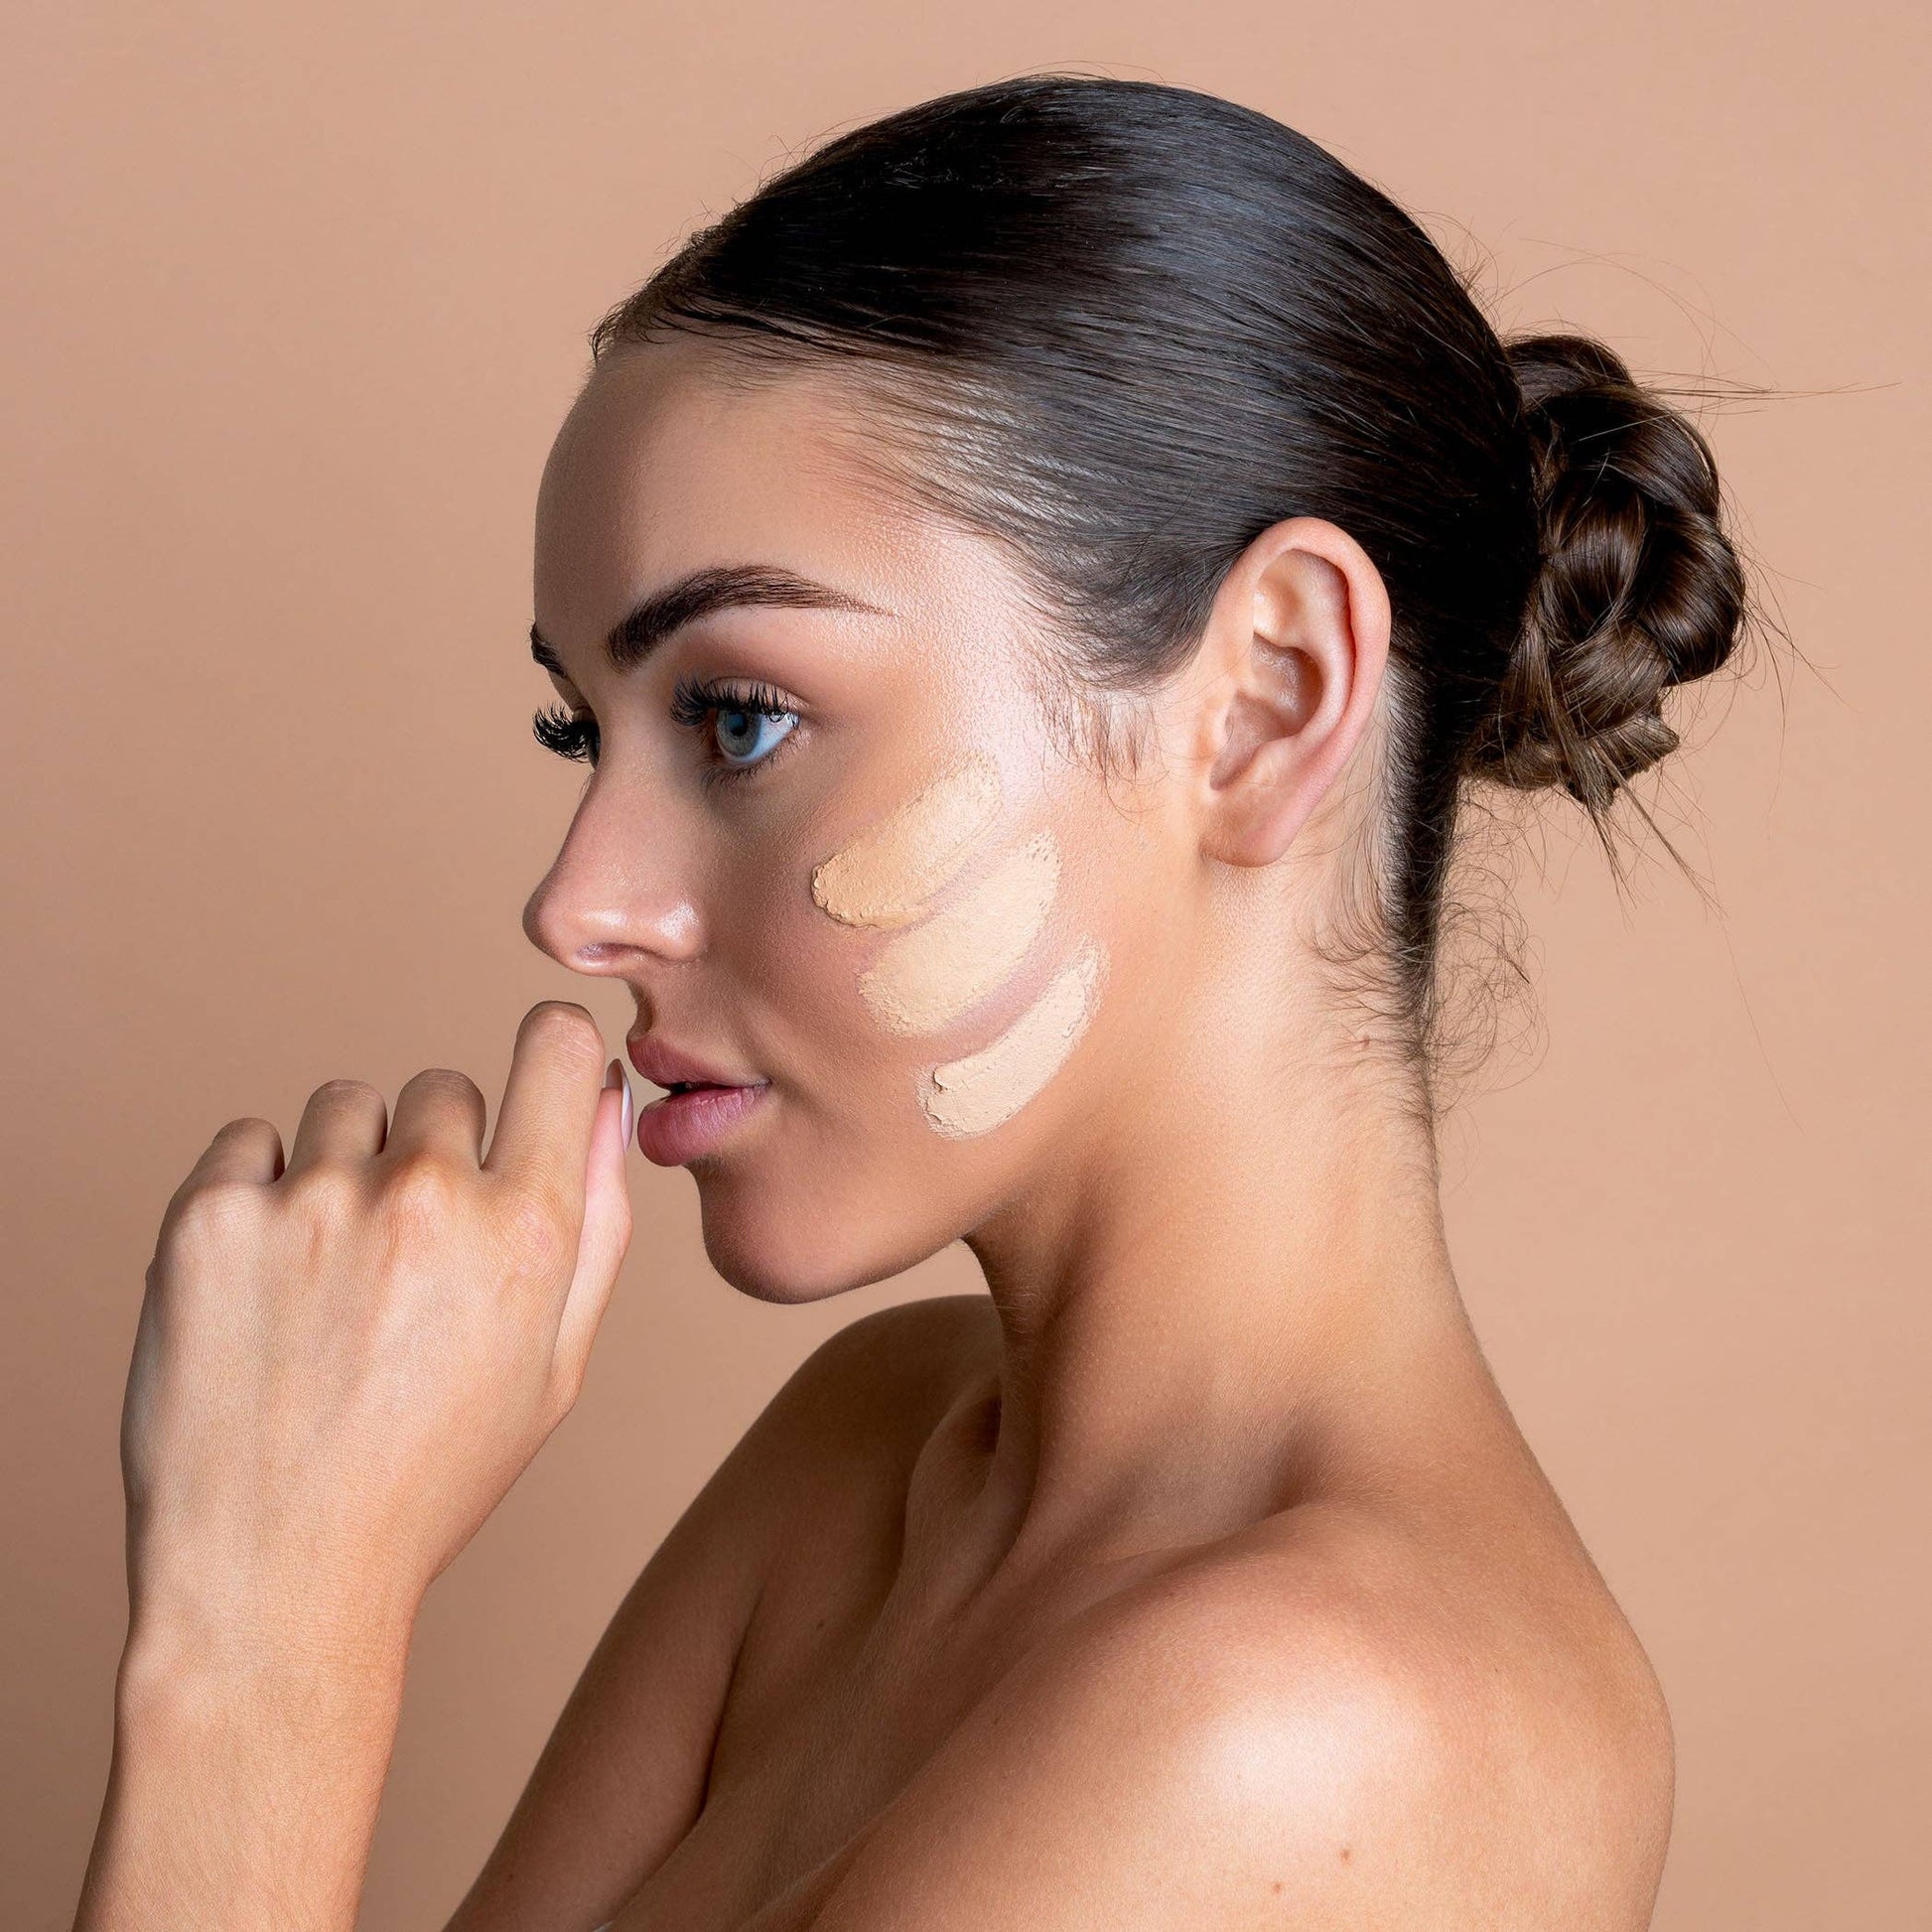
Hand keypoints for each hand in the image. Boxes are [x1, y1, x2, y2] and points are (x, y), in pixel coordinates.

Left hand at [119, 1000, 633, 1661]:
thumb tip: (604, 1099)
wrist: (275, 1573)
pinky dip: (259, 1192)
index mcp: (528, 1230)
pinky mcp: (210, 1216)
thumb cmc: (430, 1476)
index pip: (557, 1044)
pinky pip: (250, 1142)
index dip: (551, 1048)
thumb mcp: (554, 1367)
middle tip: (407, 1260)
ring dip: (347, 1167)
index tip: (531, 1077)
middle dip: (437, 1150)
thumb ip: (597, 1222)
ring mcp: (313, 1201)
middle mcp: (428, 1196)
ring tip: (331, 1279)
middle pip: (446, 1087)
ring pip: (347, 1107)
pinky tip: (268, 1283)